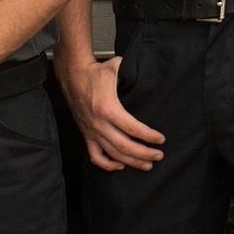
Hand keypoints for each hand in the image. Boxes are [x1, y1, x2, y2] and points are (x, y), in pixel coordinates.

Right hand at [65, 56, 164, 173]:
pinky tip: (121, 165)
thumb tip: (151, 75)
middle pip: (125, 146)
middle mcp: (99, 124)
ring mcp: (92, 132)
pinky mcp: (86, 135)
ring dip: (132, 162)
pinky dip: (108, 165)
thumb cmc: (96, 72)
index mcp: (108, 108)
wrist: (73, 77)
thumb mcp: (117, 67)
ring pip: (113, 154)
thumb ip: (134, 72)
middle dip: (144, 154)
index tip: (161, 140)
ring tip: (147, 165)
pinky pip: (96, 156)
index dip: (149, 136)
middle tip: (159, 156)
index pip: (132, 129)